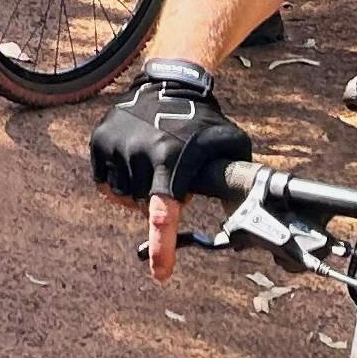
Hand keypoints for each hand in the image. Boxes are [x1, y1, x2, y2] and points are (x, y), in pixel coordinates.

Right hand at [89, 61, 249, 286]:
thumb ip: (238, 178)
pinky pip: (104, 182)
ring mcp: (115, 146)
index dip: (162, 247)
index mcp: (171, 161)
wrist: (169, 82)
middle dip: (156, 202)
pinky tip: (134, 160)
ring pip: (121, 197)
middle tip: (171, 178)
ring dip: (137, 191)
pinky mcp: (99, 140)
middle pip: (141, 208)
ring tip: (153, 165)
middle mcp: (139, 153)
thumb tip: (257, 213)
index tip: (161, 275)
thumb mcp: (230, 145)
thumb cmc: (203, 121)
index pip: (162, 214)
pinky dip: (118, 181)